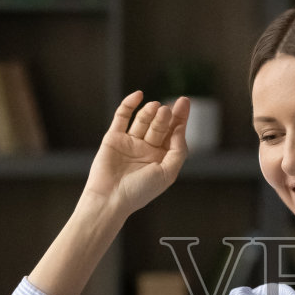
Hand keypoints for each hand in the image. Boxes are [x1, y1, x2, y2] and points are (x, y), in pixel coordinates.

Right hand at [81, 91, 189, 218]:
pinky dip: (129, 105)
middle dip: (165, 116)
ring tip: (155, 107)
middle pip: (160, 125)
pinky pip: (122, 117)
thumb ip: (178, 151)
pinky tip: (138, 95)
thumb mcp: (167, 173)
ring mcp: (130, 142)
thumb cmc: (140, 191)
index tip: (184, 101)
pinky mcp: (113, 138)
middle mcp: (147, 149)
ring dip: (150, 112)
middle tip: (166, 111)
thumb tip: (180, 128)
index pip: (174, 133)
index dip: (181, 117)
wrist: (110, 198)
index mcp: (162, 158)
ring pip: (142, 120)